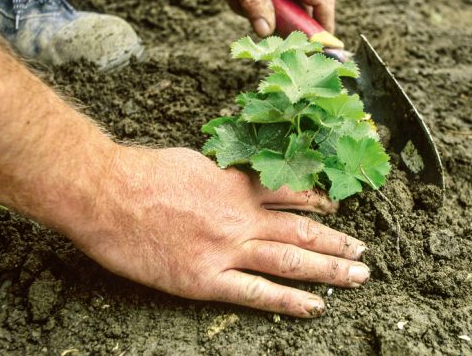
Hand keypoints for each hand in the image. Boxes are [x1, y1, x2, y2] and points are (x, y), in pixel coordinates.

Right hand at [66, 146, 369, 317]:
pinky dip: (288, 302)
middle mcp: (241, 218)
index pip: (289, 194)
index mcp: (236, 186)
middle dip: (335, 242)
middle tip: (363, 252)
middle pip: (300, 229)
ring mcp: (226, 249)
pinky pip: (256, 293)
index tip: (338, 209)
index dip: (317, 202)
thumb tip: (237, 182)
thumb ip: (222, 177)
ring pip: (289, 260)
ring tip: (357, 276)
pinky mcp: (205, 279)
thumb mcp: (194, 162)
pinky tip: (314, 308)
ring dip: (328, 270)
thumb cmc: (145, 173)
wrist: (108, 193)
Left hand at [213, 0, 334, 36]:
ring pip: (275, 9)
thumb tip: (265, 33)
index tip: (320, 49)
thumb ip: (253, 3)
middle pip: (297, 10)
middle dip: (274, 21)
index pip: (321, 2)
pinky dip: (244, 1)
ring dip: (251, 9)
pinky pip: (261, 1)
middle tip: (253, 24)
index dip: (323, 28)